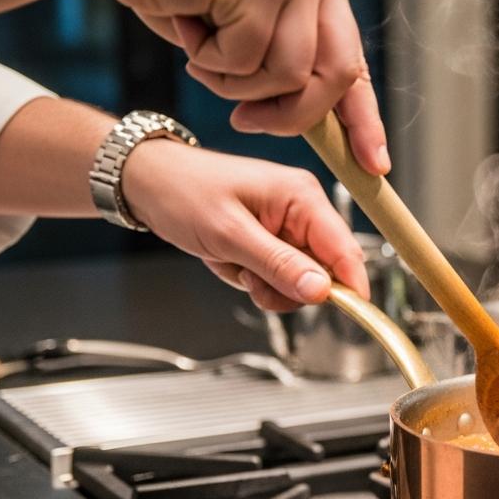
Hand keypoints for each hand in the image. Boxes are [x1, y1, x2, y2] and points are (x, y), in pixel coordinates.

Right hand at [99, 0, 389, 174]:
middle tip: (245, 121)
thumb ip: (285, 59)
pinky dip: (211, 62)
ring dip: (236, 84)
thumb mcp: (245, 24)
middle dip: (291, 115)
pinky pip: (246, 60)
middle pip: (336, 75)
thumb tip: (322, 125)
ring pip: (288, 75)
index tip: (375, 165)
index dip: (364, 119)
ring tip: (202, 52)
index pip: (355, 61)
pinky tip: (186, 25)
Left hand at [122, 138, 368, 310]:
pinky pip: (279, 274)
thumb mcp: (230, 235)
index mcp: (302, 197)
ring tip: (235, 266)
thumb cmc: (183, 193)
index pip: (345, 249)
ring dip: (268, 285)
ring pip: (300, 279)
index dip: (350, 286)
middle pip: (324, 270)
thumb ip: (279, 264)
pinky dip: (255, 278)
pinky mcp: (273, 238)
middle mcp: (302, 209)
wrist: (148, 183)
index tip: (350, 314)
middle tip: (251, 280)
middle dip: (289, 286)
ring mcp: (288, 225)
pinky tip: (231, 262)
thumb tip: (321, 290)